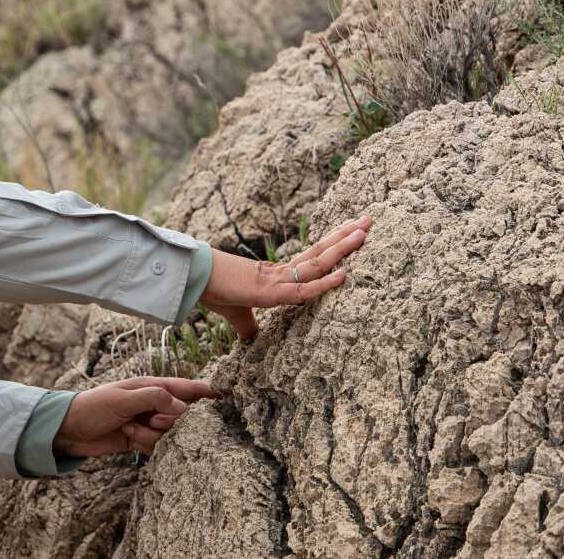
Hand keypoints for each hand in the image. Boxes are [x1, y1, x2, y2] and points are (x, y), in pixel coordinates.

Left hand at [53, 376, 216, 457]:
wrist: (69, 430)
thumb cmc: (94, 406)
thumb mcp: (123, 398)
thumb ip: (154, 399)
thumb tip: (183, 408)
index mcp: (152, 386)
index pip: (186, 388)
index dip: (205, 392)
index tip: (222, 399)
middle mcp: (155, 404)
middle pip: (183, 416)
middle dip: (170, 422)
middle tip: (151, 421)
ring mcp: (149, 423)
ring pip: (171, 435)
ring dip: (152, 436)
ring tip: (130, 429)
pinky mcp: (143, 440)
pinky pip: (158, 447)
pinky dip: (145, 445)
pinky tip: (129, 440)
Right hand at [199, 215, 372, 338]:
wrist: (194, 281)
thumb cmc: (213, 292)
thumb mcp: (237, 314)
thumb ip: (249, 327)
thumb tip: (250, 341)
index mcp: (278, 276)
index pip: (312, 257)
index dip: (332, 245)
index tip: (350, 231)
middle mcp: (282, 273)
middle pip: (321, 251)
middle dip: (345, 237)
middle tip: (368, 221)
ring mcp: (278, 280)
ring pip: (317, 262)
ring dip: (342, 247)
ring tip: (363, 230)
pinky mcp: (271, 292)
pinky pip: (302, 289)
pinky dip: (324, 284)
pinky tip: (344, 274)